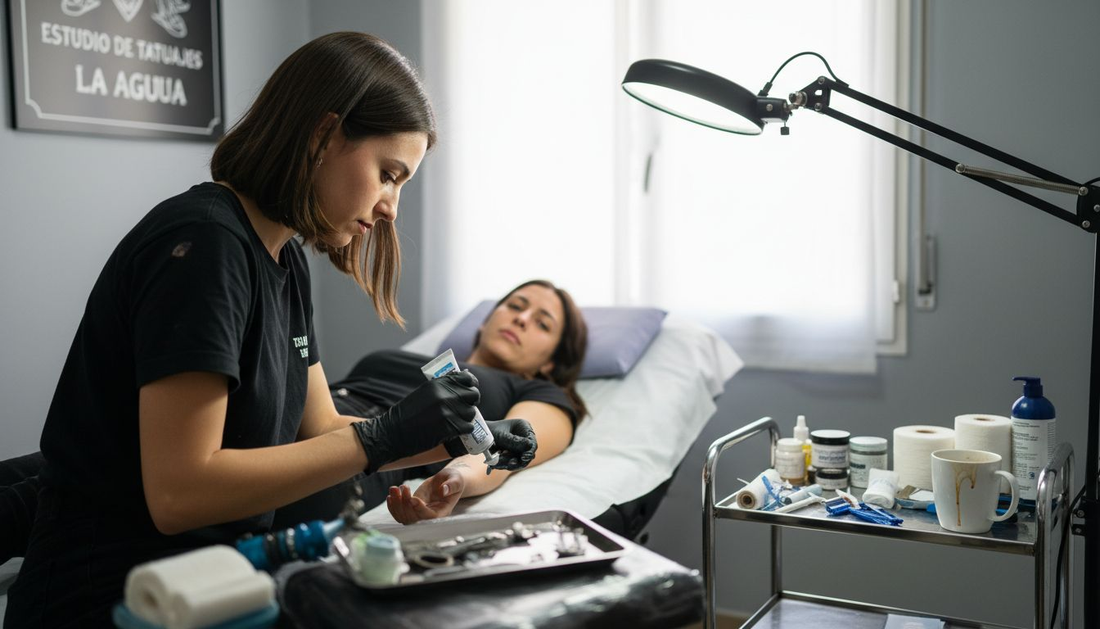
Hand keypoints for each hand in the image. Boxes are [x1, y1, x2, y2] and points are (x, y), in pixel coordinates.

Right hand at [353, 371, 479, 473]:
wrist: (391, 433)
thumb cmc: (406, 414)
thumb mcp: (424, 393)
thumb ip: (443, 388)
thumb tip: (464, 380)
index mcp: (438, 384)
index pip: (467, 379)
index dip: (471, 384)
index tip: (470, 390)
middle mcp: (444, 395)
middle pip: (473, 395)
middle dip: (470, 402)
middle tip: (463, 409)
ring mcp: (447, 411)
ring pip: (471, 413)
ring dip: (466, 418)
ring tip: (455, 421)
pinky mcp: (448, 427)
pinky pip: (467, 427)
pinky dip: (463, 430)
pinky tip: (454, 431)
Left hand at [387, 468, 465, 523]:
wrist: (447, 481)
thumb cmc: (454, 481)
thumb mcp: (456, 480)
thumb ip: (451, 485)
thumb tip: (443, 490)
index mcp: (443, 511)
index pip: (430, 516)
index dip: (420, 509)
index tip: (413, 498)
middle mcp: (430, 516)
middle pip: (414, 518)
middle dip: (405, 504)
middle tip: (403, 487)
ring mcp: (419, 513)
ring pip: (404, 517)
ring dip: (396, 504)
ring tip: (394, 488)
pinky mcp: (412, 509)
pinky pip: (400, 514)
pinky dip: (393, 506)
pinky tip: (391, 495)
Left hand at [486, 418, 536, 470]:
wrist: (477, 436)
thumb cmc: (489, 431)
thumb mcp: (501, 436)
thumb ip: (514, 441)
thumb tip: (530, 445)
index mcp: (524, 428)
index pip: (532, 442)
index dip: (529, 451)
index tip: (523, 457)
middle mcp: (523, 438)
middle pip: (527, 453)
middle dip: (518, 460)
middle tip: (510, 465)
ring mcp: (518, 447)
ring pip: (519, 460)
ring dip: (510, 464)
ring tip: (497, 465)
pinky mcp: (512, 455)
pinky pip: (511, 463)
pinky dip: (504, 465)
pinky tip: (494, 465)